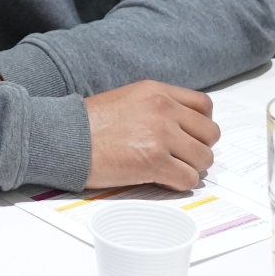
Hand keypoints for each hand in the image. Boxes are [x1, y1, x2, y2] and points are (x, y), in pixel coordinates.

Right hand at [84, 80, 218, 191]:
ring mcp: (161, 135)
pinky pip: (188, 179)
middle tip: (180, 157)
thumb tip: (181, 129)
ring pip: (204, 158)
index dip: (200, 125)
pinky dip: (178, 184)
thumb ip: (156, 107)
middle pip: (210, 133)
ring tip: (169, 170)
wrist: (64, 138)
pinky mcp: (154, 162)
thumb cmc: (88, 124)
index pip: (204, 106)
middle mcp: (163, 109)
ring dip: (190, 168)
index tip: (189, 136)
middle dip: (198, 148)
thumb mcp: (126, 99)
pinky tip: (160, 179)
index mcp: (156, 91)